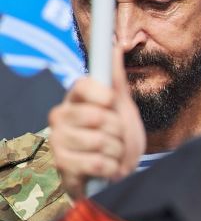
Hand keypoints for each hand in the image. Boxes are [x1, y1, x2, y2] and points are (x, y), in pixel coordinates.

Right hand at [48, 46, 143, 197]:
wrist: (115, 173)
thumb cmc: (116, 137)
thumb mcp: (122, 107)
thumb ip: (116, 80)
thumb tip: (114, 46)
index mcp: (75, 99)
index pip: (85, 84)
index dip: (104, 95)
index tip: (113, 104)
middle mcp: (60, 116)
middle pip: (99, 116)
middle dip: (119, 131)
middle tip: (117, 138)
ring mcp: (58, 140)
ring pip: (101, 141)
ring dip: (117, 152)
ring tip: (112, 154)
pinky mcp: (62, 165)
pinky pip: (97, 163)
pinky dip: (112, 169)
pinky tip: (107, 169)